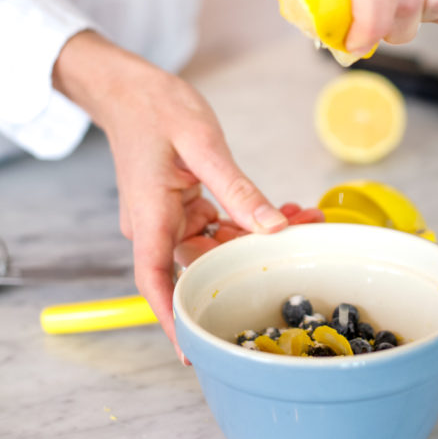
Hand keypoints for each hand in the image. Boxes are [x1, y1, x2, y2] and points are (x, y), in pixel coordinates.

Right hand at [52, 31, 322, 357]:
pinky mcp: (179, 206)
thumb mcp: (203, 144)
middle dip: (252, 259)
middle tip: (305, 243)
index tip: (193, 350)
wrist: (130, 88)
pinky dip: (248, 219)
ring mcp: (168, 217)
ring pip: (217, 244)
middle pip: (203, 262)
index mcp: (150, 216)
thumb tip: (274, 226)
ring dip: (258, 236)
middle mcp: (155, 225)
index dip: (174, 319)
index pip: (156, 281)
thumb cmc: (155, 108)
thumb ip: (239, 189)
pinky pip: (217, 224)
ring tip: (306, 220)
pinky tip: (284, 212)